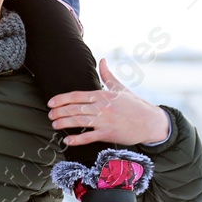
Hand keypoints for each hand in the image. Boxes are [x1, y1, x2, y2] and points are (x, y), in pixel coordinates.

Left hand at [47, 59, 169, 146]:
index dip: (62, 99)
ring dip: (64, 123)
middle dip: (60, 112)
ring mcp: (105, 121)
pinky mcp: (109, 134)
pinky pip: (89, 137)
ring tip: (54, 124)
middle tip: (50, 114)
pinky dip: (77, 139)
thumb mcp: (121, 88)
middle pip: (75, 108)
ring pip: (79, 121)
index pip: (77, 95)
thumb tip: (102, 60)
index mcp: (103, 95)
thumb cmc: (135, 105)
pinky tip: (68, 140)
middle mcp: (102, 107)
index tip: (51, 102)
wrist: (151, 122)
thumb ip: (108, 75)